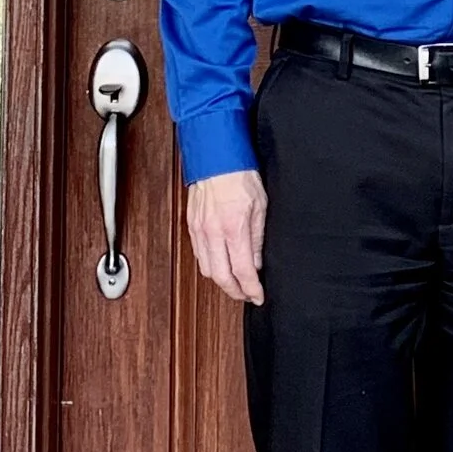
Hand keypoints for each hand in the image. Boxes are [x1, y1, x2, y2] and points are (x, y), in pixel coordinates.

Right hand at [186, 170, 267, 304]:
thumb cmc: (240, 174)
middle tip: (247, 294)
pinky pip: (199, 254)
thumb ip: (257, 237)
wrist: (216, 155)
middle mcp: (213, 232)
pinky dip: (210, 265)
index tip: (258, 296)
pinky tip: (220, 263)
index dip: (251, 289)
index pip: (243, 271)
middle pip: (221, 277)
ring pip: (207, 269)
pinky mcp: (192, 225)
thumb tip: (257, 262)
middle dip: (235, 292)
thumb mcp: (261, 205)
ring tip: (235, 282)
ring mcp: (199, 230)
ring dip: (221, 281)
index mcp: (234, 228)